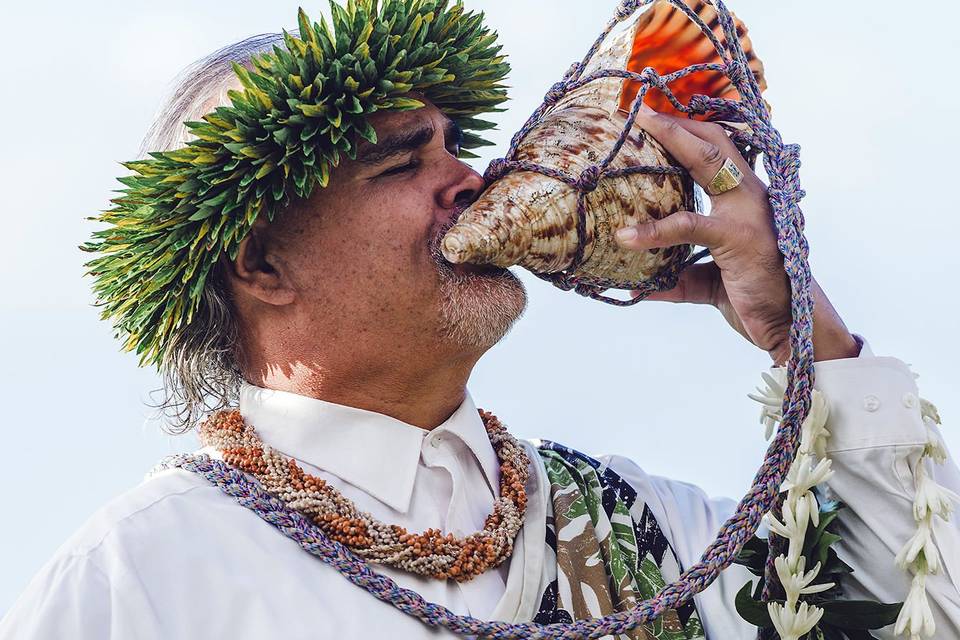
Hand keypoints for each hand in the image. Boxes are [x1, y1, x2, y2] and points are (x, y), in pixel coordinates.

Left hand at [615, 106, 859, 363]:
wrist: (793, 327)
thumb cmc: (754, 297)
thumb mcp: (708, 283)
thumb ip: (676, 276)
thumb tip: (636, 285)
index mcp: (746, 199)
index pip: (718, 152)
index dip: (687, 132)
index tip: (653, 116)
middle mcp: (752, 196)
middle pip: (715, 142)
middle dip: (678, 122)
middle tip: (639, 110)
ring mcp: (749, 211)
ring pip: (708, 163)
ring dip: (672, 140)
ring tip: (636, 132)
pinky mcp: (740, 237)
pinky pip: (690, 225)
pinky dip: (654, 231)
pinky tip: (625, 237)